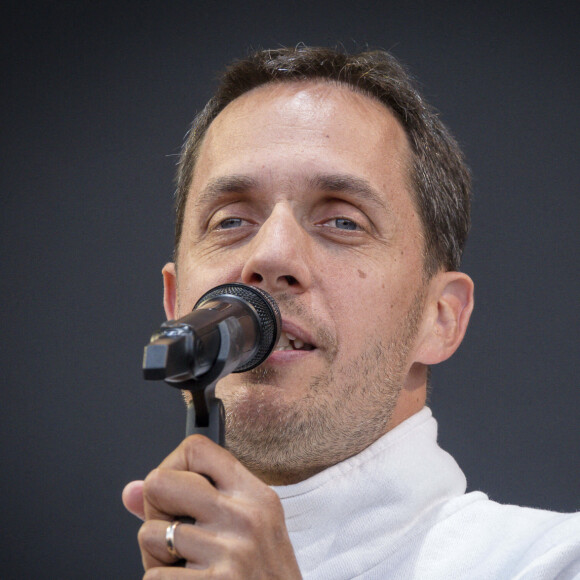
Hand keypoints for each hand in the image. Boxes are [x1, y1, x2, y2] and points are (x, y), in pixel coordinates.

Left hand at [122, 435, 301, 578]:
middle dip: (155, 510)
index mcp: (255, 495)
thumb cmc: (263, 577)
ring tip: (185, 566)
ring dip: (158, 556)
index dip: (171, 465)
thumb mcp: (249, 528)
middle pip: (159, 482)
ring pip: (150, 533)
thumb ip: (194, 502)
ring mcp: (230, 552)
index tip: (173, 488)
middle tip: (175, 532)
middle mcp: (245, 517)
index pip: (197, 449)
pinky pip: (154, 577)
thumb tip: (131, 491)